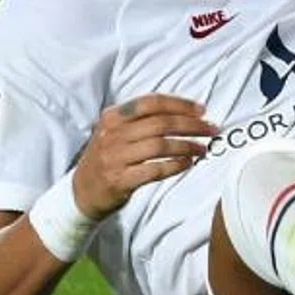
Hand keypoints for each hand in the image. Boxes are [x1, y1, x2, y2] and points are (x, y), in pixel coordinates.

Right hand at [72, 95, 216, 219]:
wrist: (81, 191)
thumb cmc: (109, 157)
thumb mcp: (116, 131)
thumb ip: (142, 119)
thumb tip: (187, 111)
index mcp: (113, 117)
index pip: (151, 102)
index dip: (180, 104)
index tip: (202, 110)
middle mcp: (112, 135)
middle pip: (161, 124)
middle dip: (192, 126)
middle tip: (212, 130)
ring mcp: (115, 158)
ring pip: (160, 146)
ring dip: (188, 146)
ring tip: (203, 148)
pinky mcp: (119, 180)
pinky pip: (154, 169)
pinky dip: (175, 165)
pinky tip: (188, 163)